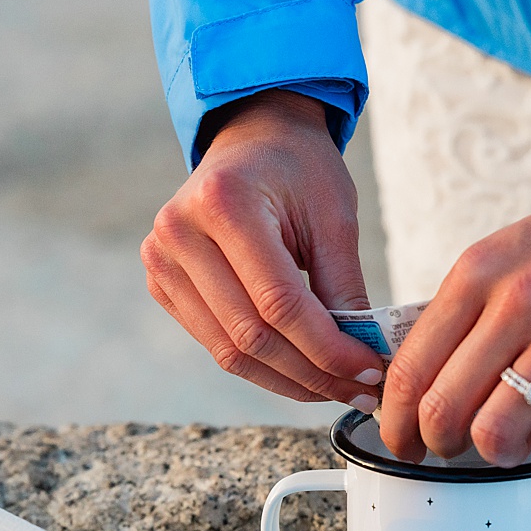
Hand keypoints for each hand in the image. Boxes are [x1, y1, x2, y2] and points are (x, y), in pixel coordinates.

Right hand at [142, 89, 388, 405]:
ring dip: (286, 380)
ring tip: (333, 389)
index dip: (327, 348)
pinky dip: (259, 365)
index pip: (278, 302)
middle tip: (359, 390)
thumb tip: (362, 359)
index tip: (369, 371)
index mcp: (222, 202)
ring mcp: (160, 262)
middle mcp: (178, 232)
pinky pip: (213, 343)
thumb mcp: (334, 217)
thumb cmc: (298, 169)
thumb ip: (344, 288)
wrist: (253, 140)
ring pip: (228, 350)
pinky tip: (298, 370)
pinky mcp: (161, 284)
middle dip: (311, 372)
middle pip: (250, 334)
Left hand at [378, 156, 530, 467]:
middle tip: (454, 451)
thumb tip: (420, 379)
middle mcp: (517, 300)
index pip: (409, 369)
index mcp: (475, 275)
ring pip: (498, 430)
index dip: (395, 423)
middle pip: (443, 409)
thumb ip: (462, 312)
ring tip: (512, 446)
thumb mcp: (503, 255)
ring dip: (498, 455)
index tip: (403, 442)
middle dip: (439, 446)